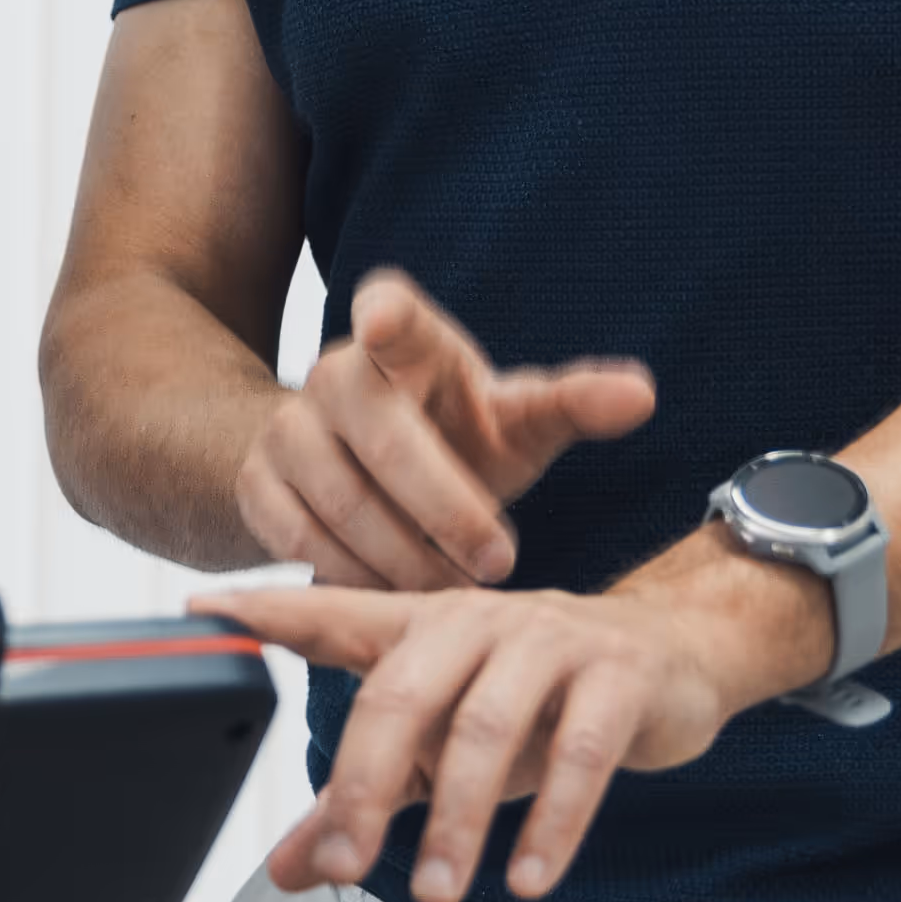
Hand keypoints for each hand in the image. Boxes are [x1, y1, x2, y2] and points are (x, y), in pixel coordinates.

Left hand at [205, 576, 768, 901]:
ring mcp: (550, 643)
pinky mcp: (618, 677)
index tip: (197, 612)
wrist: (676, 654)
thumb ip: (367, 800)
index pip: (329, 612)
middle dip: (366, 786)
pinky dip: (552, 821)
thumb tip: (290, 872)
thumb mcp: (446, 747)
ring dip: (460, 819)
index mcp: (421, 628)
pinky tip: (528, 879)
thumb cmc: (537, 700)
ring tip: (441, 894)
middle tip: (349, 868)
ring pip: (486, 728)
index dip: (263, 609)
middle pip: (400, 695)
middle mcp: (476, 622)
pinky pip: (579, 751)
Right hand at [233, 271, 654, 590]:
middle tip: (501, 561)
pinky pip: (303, 542)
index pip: (391, 310)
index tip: (383, 323)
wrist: (356, 466)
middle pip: (385, 440)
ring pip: (344, 504)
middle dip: (447, 509)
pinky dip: (357, 577)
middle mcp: (335, 372)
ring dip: (408, 557)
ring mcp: (287, 428)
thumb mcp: (515, 417)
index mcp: (404, 339)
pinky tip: (399, 592)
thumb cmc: (455, 434)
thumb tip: (643, 394)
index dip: (387, 317)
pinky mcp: (257, 486)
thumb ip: (574, 405)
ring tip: (461, 586)